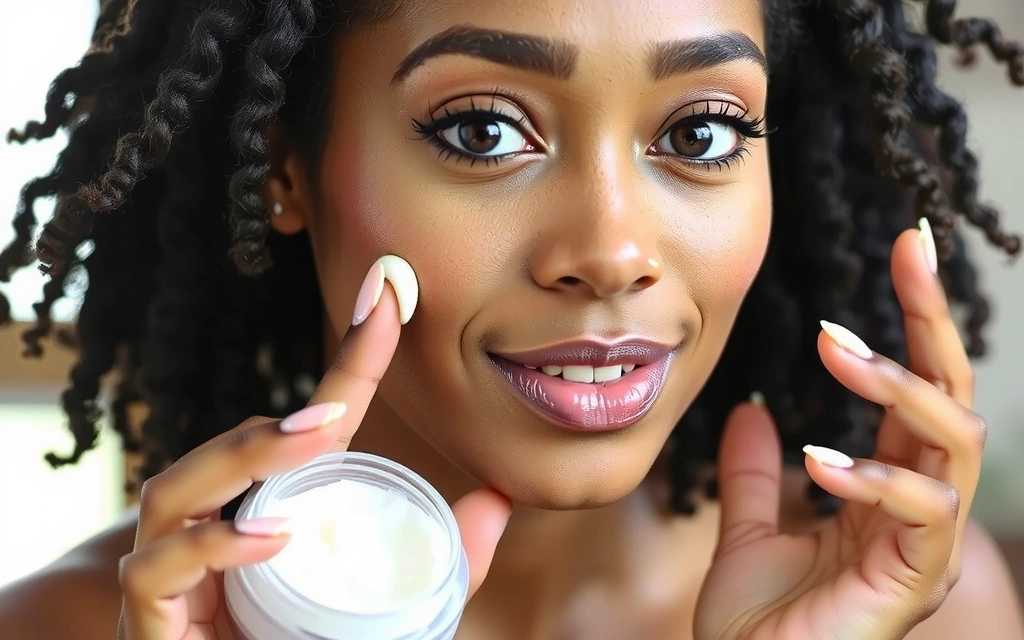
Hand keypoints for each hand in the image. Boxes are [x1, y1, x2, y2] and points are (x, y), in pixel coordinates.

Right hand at [116, 280, 512, 639]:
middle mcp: (214, 539)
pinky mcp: (152, 624)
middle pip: (219, 459)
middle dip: (270, 427)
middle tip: (335, 411)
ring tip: (305, 447)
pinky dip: (207, 548)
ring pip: (173, 495)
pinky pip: (154, 571)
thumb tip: (498, 499)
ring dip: (238, 461)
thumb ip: (444, 561)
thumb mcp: (393, 606)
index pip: (305, 433)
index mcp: (270, 520)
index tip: (386, 299)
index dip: (347, 366)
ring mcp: (176, 581)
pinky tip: (268, 539)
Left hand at [695, 220, 983, 639]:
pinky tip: (820, 460)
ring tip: (838, 350)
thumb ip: (756, 474)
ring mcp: (925, 546)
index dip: (912, 321)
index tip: (901, 251)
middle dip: (933, 319)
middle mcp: (919, 512)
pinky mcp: (916, 583)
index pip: (912, 391)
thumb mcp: (748, 532)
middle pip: (951, 395)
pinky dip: (875, 478)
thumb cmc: (759, 627)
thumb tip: (754, 411)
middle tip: (907, 250)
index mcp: (886, 493)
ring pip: (955, 442)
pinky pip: (923, 515)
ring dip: (899, 388)